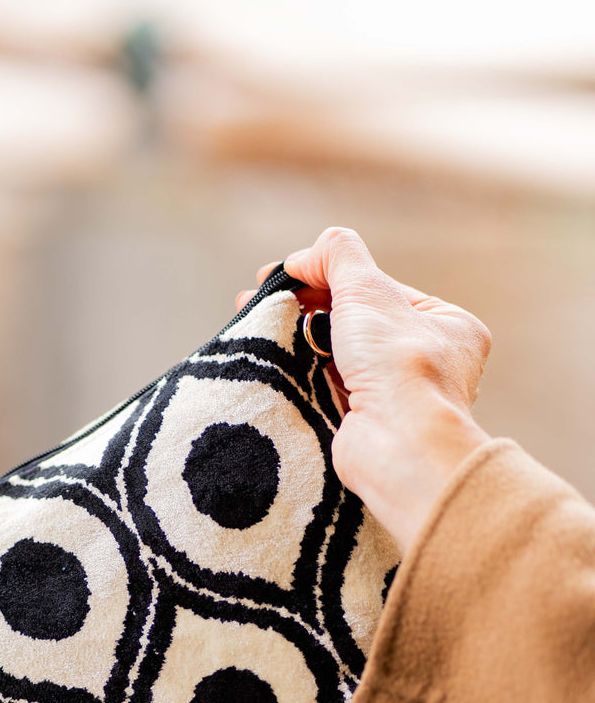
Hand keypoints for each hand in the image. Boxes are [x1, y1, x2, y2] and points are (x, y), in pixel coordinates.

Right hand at [236, 228, 491, 554]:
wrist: (398, 447)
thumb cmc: (400, 367)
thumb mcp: (368, 291)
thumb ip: (338, 257)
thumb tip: (305, 256)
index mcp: (449, 325)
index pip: (380, 290)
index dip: (330, 276)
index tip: (282, 273)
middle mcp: (430, 362)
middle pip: (356, 322)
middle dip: (305, 307)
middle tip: (256, 297)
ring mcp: (398, 398)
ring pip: (338, 357)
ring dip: (297, 339)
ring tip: (253, 323)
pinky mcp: (366, 426)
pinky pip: (327, 389)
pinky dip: (301, 374)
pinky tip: (270, 359)